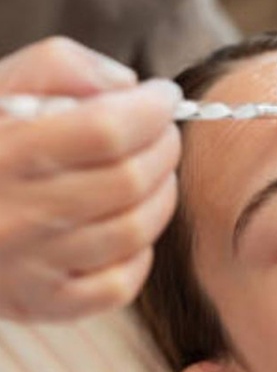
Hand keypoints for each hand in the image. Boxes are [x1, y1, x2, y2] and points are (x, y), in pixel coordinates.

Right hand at [0, 38, 181, 321]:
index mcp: (2, 153)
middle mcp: (12, 217)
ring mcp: (27, 268)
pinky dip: (141, 251)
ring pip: (135, 230)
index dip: (152, 108)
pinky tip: (129, 222)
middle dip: (165, 146)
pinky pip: (120, 285)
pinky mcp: (41, 304)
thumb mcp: (0, 85)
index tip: (164, 95)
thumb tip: (129, 88)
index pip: (106, 130)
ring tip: (153, 172)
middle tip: (163, 132)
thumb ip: (62, 66)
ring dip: (162, 193)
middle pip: (131, 180)